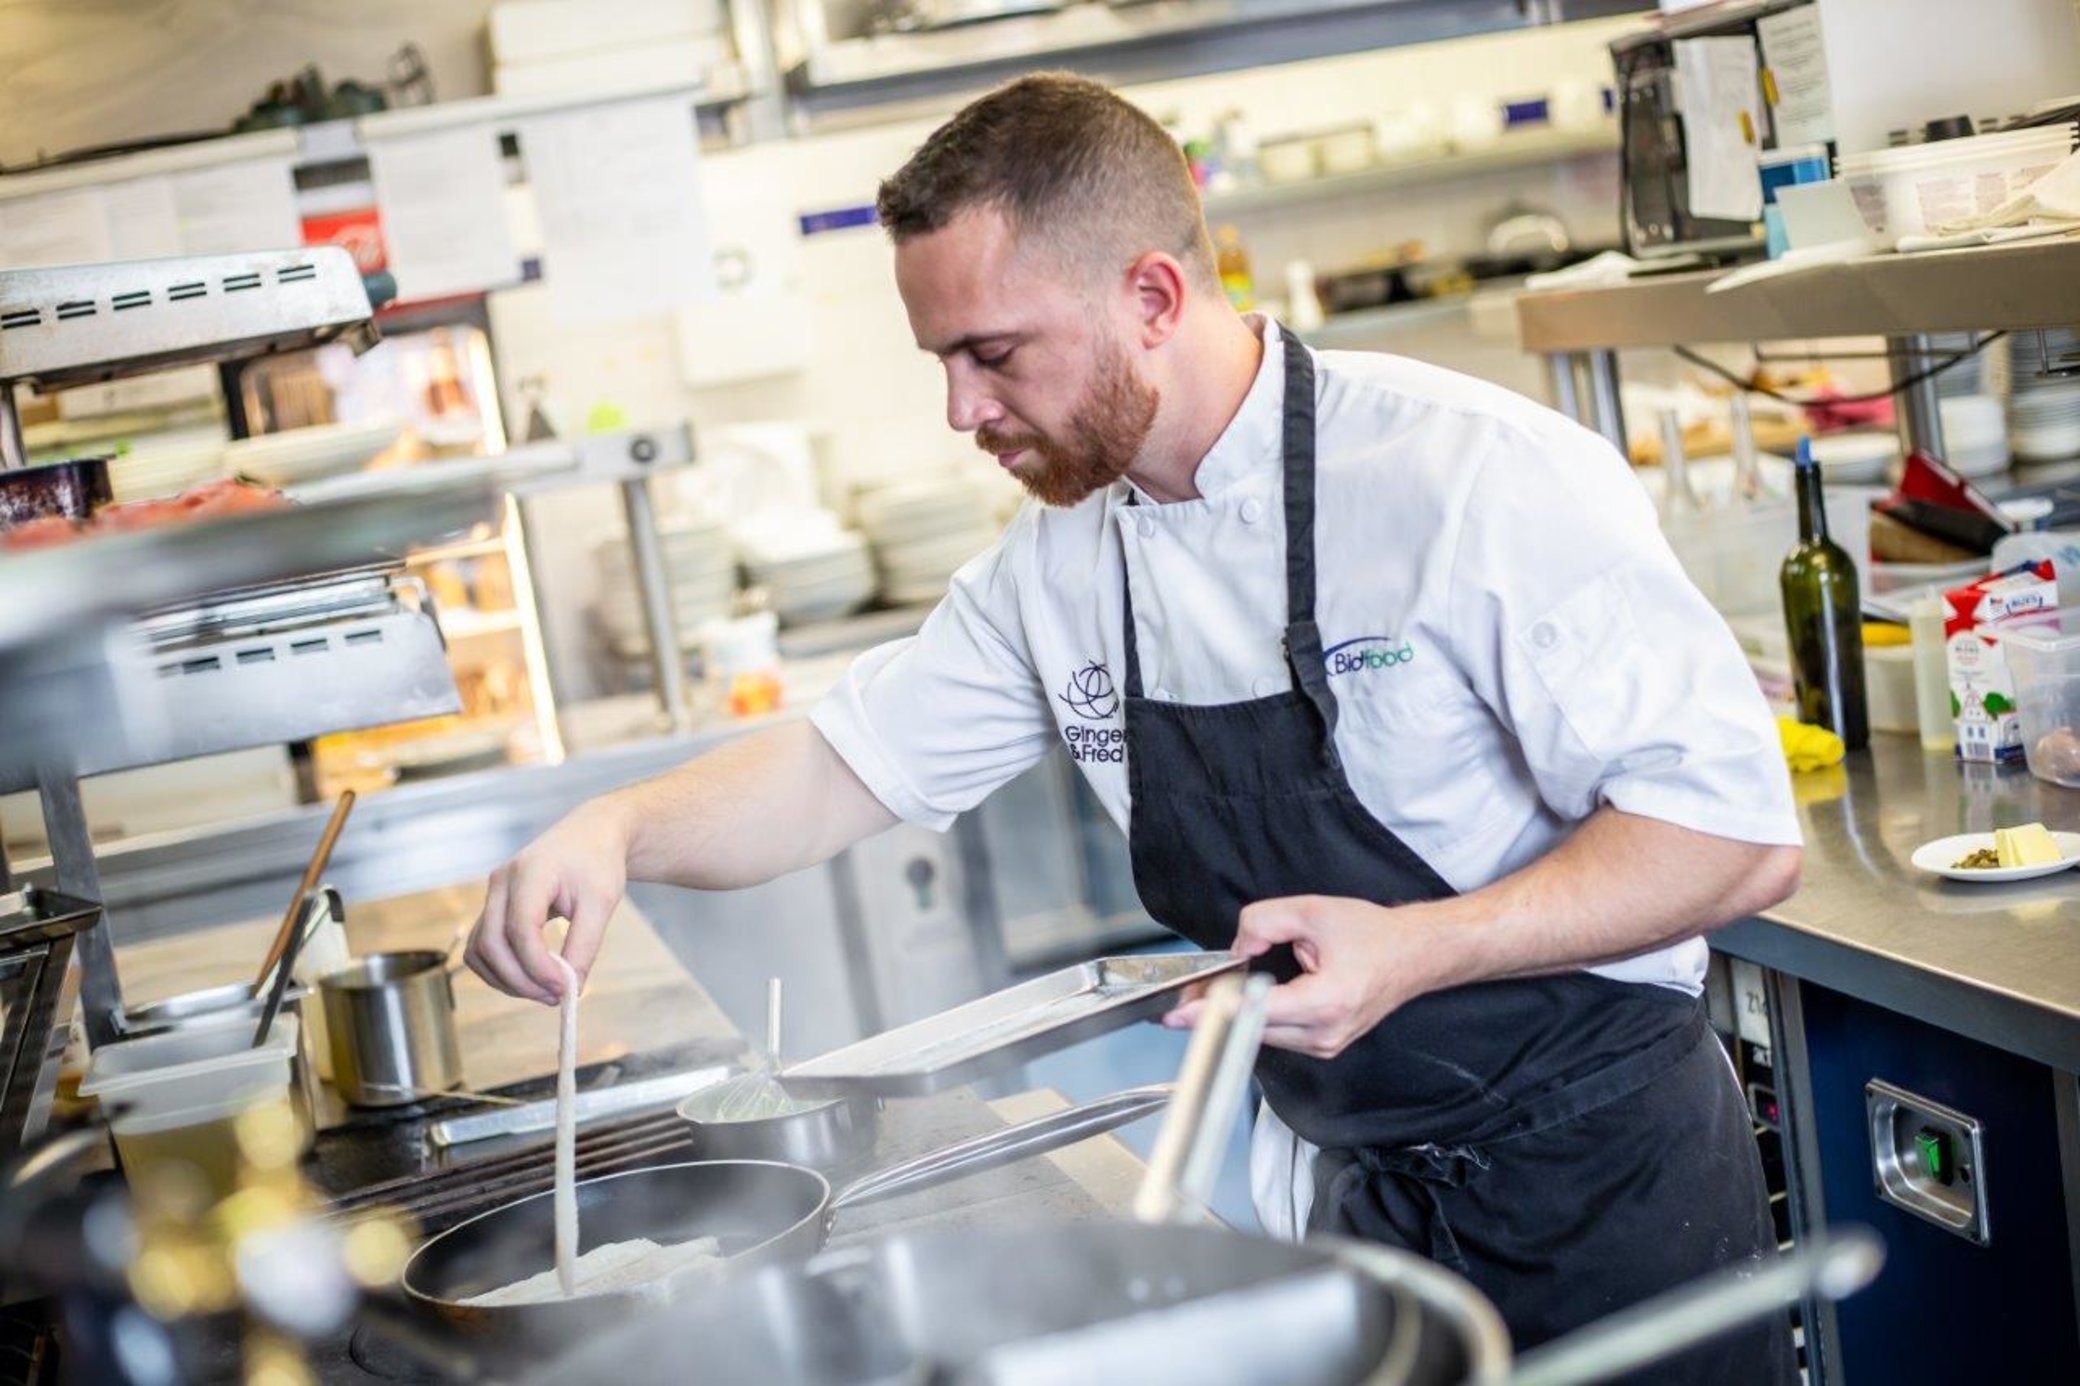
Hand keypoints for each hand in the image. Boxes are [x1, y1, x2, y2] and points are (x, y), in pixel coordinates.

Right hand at [466, 798, 631, 1003]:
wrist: (589, 835)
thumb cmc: (597, 862)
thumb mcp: (601, 902)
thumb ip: (585, 945)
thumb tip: (570, 989)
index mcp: (530, 872)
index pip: (521, 928)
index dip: (538, 966)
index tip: (566, 989)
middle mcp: (501, 882)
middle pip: (492, 943)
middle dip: (521, 980)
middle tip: (556, 998)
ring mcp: (492, 894)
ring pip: (479, 950)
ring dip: (506, 980)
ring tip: (545, 992)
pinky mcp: (493, 908)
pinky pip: (482, 948)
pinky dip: (500, 970)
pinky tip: (530, 980)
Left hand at [1163, 895, 1429, 1058]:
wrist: (1415, 955)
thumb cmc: (1374, 936)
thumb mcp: (1313, 911)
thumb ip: (1265, 921)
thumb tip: (1238, 947)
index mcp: (1327, 1001)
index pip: (1256, 1011)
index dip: (1213, 1010)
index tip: (1180, 1013)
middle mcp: (1326, 1033)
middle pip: (1253, 1027)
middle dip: (1217, 1009)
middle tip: (1187, 994)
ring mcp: (1327, 1045)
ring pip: (1263, 1034)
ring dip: (1239, 1014)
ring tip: (1219, 991)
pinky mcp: (1325, 1045)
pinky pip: (1279, 1034)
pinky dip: (1260, 1017)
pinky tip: (1248, 998)